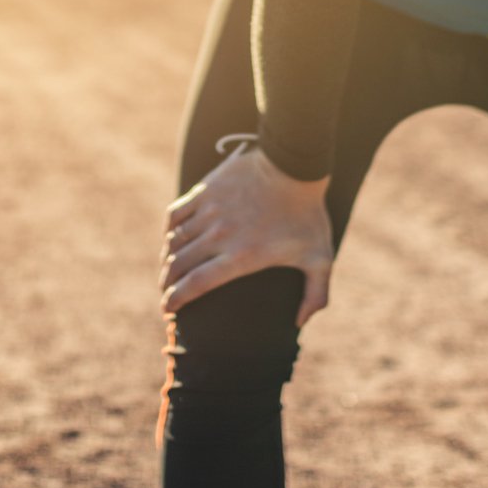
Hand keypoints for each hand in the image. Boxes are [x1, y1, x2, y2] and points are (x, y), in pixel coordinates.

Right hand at [160, 144, 333, 326]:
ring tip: (168, 271)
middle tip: (167, 294)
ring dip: (167, 260)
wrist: (294, 164)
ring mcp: (209, 211)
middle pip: (178, 265)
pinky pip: (176, 214)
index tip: (169, 311)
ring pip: (174, 241)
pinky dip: (169, 231)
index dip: (175, 300)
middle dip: (167, 285)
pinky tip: (171, 239)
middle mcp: (218, 236)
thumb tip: (300, 322)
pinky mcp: (205, 191)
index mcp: (241, 257)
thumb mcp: (321, 257)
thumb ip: (316, 294)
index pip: (195, 285)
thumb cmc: (308, 213)